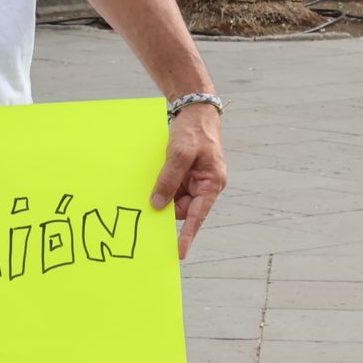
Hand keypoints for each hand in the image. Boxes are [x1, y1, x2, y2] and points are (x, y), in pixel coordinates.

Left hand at [152, 105, 226, 258]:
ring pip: (175, 198)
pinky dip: (162, 185)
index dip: (187, 235)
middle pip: (183, 208)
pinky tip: (154, 177)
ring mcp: (194, 181)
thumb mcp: (179, 153)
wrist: (195, 110)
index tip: (179, 252)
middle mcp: (205, 186)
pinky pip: (171, 187)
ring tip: (157, 176)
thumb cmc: (194, 131)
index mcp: (212, 183)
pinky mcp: (184, 174)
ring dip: (163, 192)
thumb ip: (169, 179)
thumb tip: (157, 205)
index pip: (198, 216)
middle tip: (150, 201)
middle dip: (168, 206)